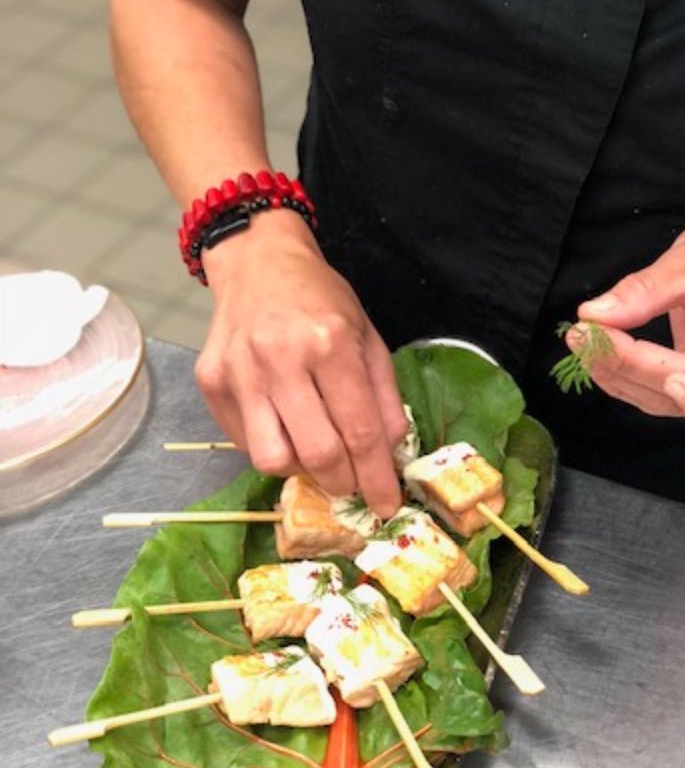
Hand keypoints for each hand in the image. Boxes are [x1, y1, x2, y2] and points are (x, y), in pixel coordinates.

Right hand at [194, 210, 408, 515]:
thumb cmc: (320, 297)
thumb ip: (383, 394)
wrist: (258, 262)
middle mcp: (282, 359)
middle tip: (354, 484)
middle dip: (344, 482)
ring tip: (316, 451)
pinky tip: (285, 425)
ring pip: (272, 459)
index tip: (388, 505)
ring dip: (302, 470)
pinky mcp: (211, 382)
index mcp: (331, 342)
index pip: (359, 431)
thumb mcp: (367, 334)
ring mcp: (240, 372)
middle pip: (318, 453)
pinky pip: (243, 441)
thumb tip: (390, 451)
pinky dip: (272, 446)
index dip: (377, 477)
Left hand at [571, 215, 684, 431]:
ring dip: (622, 376)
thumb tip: (596, 315)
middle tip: (591, 338)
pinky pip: (657, 389)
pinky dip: (623, 373)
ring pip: (669, 402)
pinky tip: (595, 349)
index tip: (671, 379)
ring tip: (583, 340)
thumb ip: (648, 289)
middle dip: (640, 371)